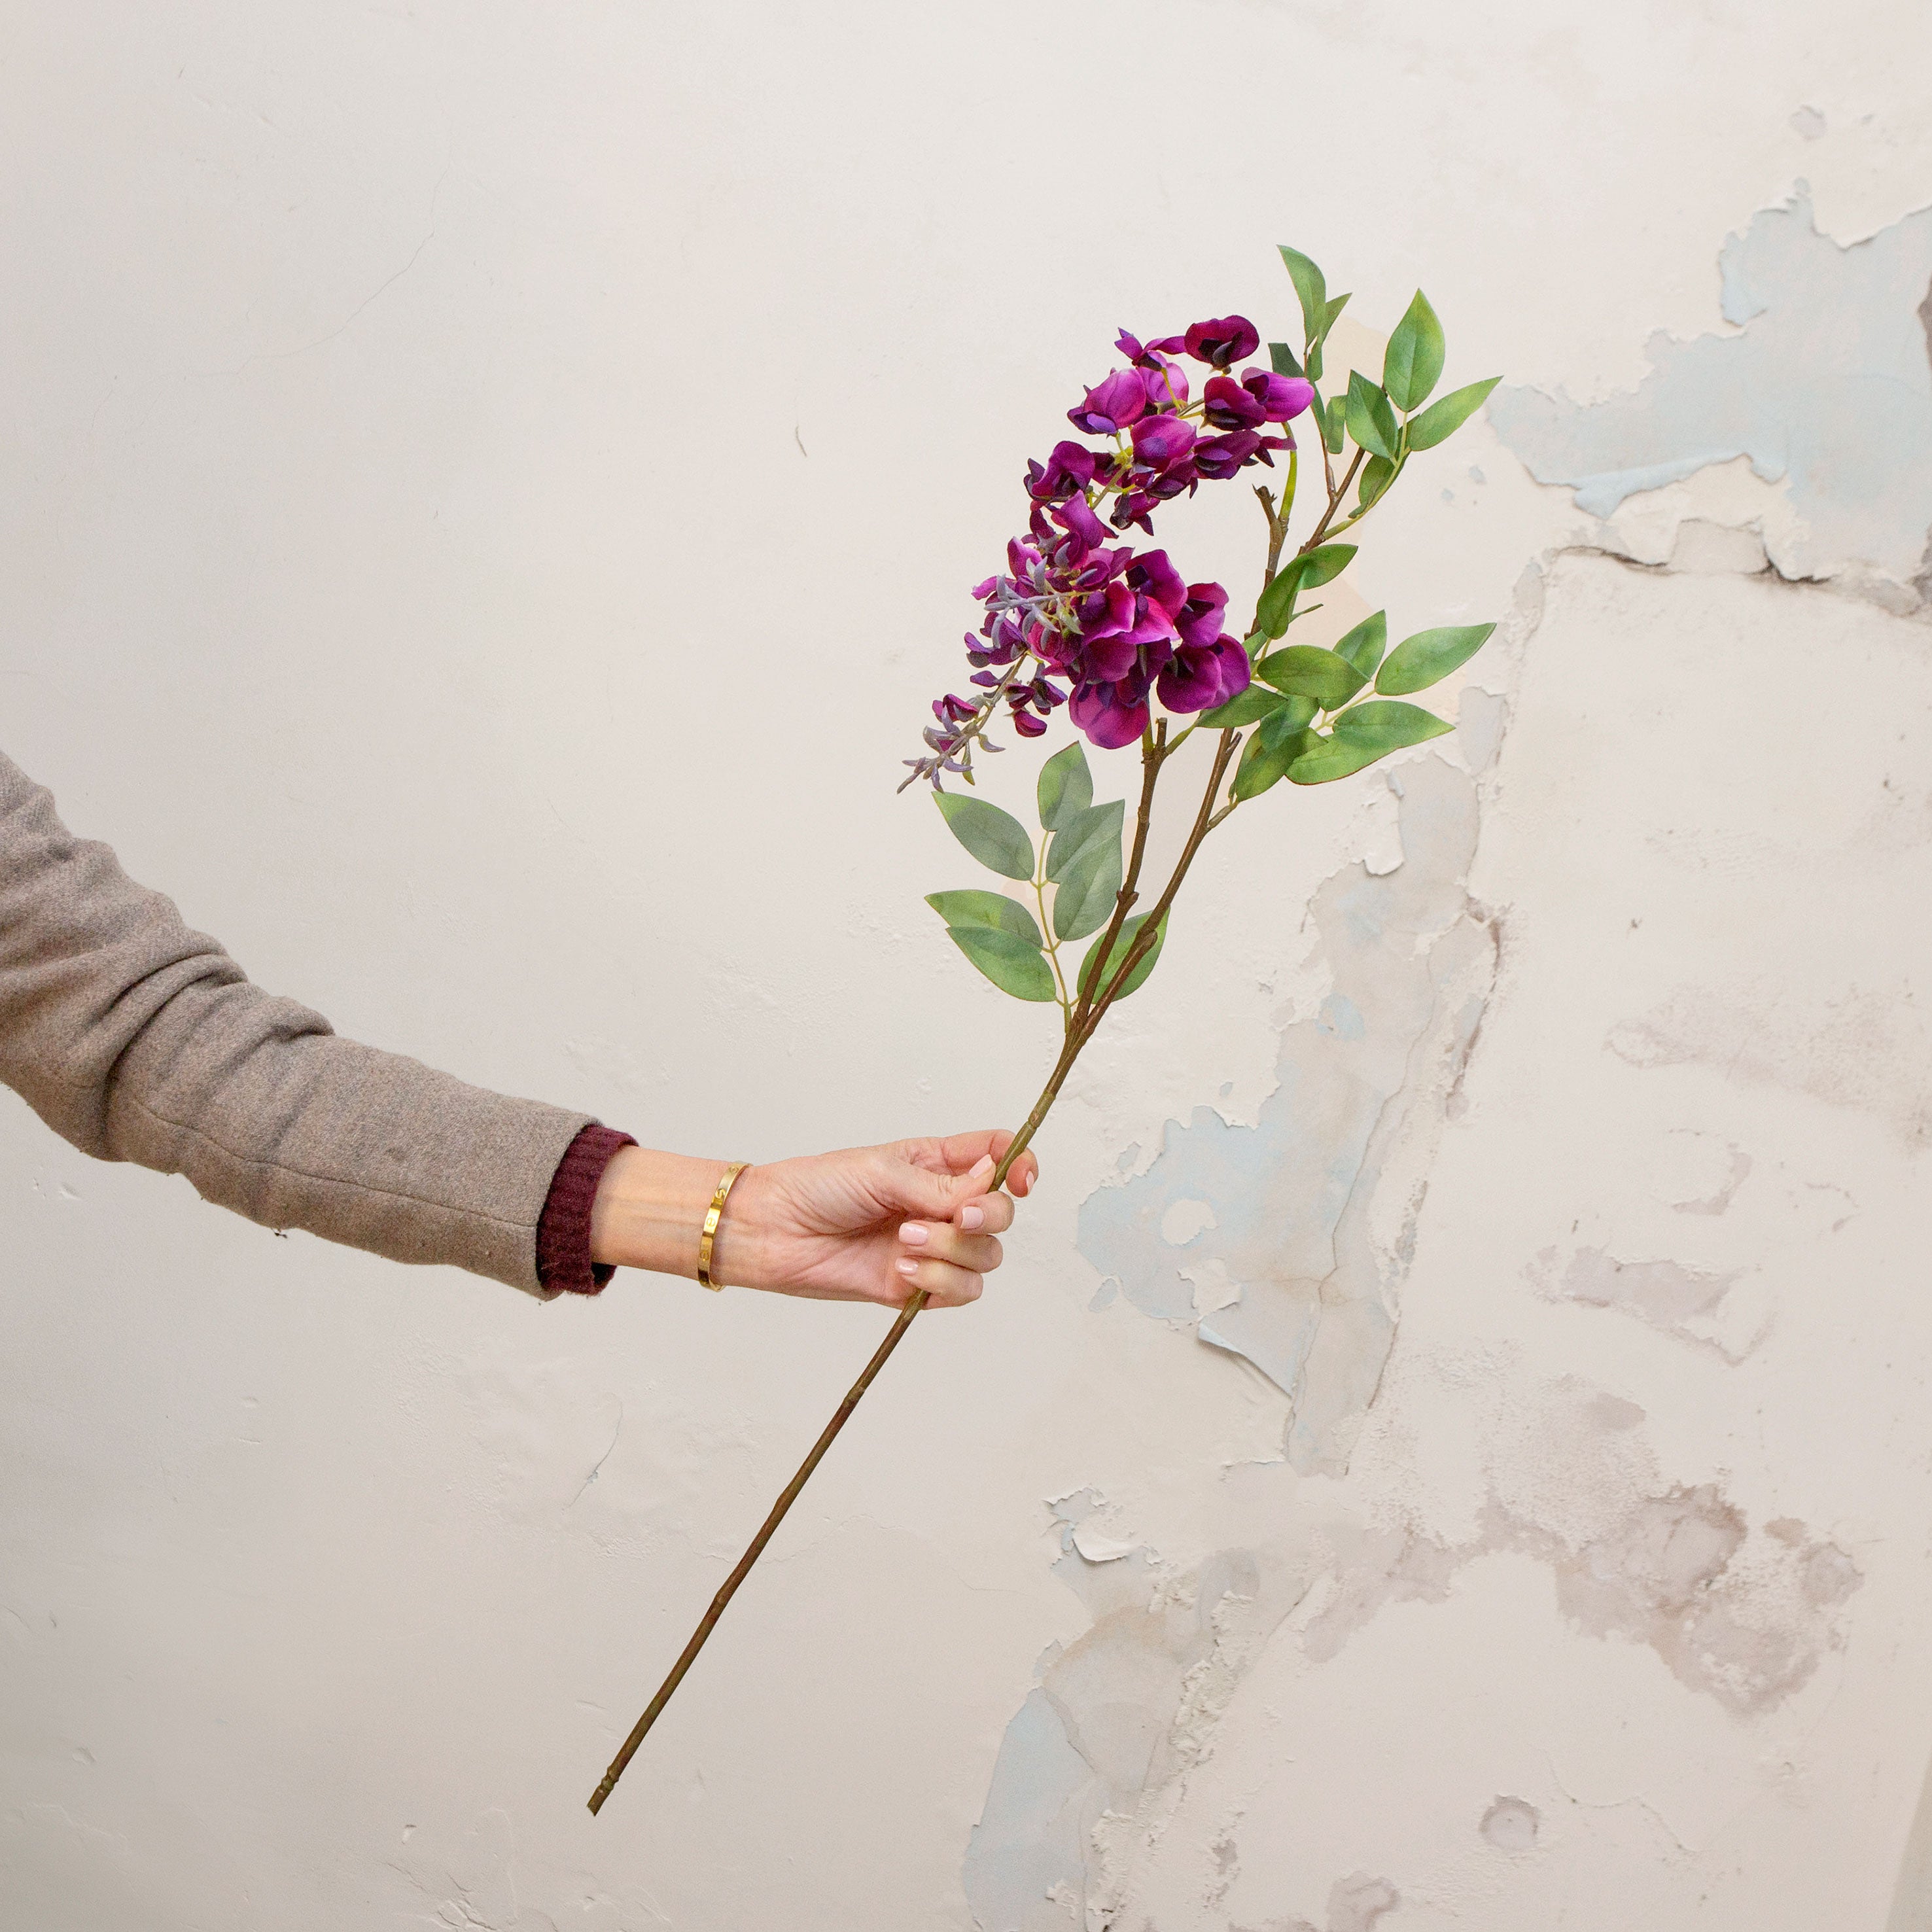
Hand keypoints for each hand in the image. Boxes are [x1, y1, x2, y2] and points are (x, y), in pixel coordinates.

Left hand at [589, 1131, 1037, 1308]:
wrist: (774, 1231)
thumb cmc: (818, 1187)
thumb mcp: (883, 1170)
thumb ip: (940, 1184)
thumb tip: (989, 1185)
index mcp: (936, 1164)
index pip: (998, 1157)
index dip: (1020, 1165)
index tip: (1021, 1179)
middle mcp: (941, 1205)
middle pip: (1001, 1213)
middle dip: (989, 1215)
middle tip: (960, 1214)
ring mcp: (932, 1246)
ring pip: (985, 1257)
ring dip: (954, 1250)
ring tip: (906, 1241)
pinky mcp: (916, 1285)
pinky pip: (960, 1290)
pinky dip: (941, 1280)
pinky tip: (903, 1267)